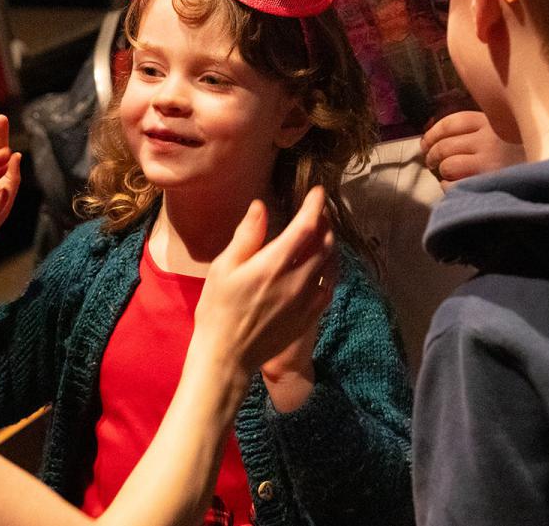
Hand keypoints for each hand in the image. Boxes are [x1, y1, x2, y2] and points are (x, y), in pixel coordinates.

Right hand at [190, 187, 336, 386]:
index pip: (306, 226)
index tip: (317, 191)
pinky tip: (324, 265)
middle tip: (318, 210)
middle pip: (324, 243)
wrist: (227, 356)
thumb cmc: (217, 310)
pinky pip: (330, 287)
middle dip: (324, 221)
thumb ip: (247, 235)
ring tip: (323, 233)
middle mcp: (297, 281)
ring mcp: (307, 301)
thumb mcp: (224, 267)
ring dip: (331, 244)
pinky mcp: (309, 317)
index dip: (315, 205)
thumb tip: (261, 207)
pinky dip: (331, 269)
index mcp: (274, 265)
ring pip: (331, 264)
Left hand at [419, 111, 525, 189]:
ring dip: (442, 171)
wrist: (547, 178)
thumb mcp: (506, 132)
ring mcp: (489, 163)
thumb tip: (437, 137)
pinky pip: (452, 185)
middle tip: (432, 161)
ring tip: (446, 174)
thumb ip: (480, 129)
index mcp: (493, 123)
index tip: (426, 142)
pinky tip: (456, 186)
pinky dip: (448, 187)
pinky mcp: (487, 184)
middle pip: (445, 145)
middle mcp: (490, 140)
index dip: (433, 133)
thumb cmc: (522, 155)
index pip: (452, 122)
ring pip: (448, 165)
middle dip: (432, 155)